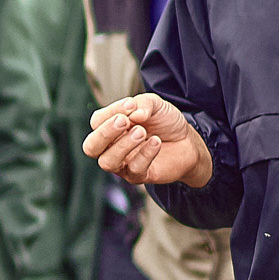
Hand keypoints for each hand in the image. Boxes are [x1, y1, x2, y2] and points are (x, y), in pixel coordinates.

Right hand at [85, 94, 211, 187]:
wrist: (187, 141)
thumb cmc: (164, 122)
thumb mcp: (155, 104)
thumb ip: (143, 103)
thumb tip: (134, 113)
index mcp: (110, 128)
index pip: (97, 122)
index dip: (111, 112)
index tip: (132, 104)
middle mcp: (111, 147)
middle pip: (91, 147)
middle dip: (104, 133)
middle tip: (124, 121)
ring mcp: (123, 164)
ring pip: (107, 162)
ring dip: (122, 145)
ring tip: (142, 132)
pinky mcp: (138, 176)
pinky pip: (134, 169)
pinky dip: (145, 154)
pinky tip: (156, 141)